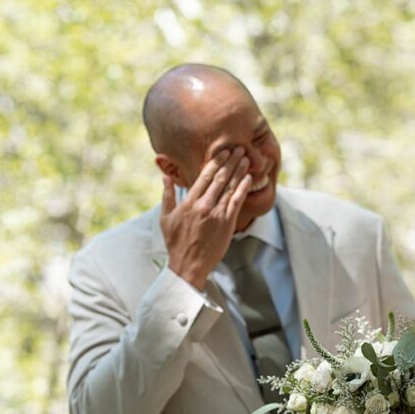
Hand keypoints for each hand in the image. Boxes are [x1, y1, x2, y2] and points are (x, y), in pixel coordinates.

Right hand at [160, 147, 251, 288]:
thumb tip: (165, 176)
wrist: (188, 265)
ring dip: (239, 171)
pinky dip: (243, 188)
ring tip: (246, 158)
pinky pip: (237, 201)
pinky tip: (249, 178)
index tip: (223, 150)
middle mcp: (203, 205)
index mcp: (189, 202)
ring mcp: (216, 214)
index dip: (215, 161)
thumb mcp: (166, 217)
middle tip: (239, 148)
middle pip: (219, 177)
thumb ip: (167, 195)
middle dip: (230, 161)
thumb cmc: (176, 243)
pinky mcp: (227, 223)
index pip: (204, 176)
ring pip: (230, 187)